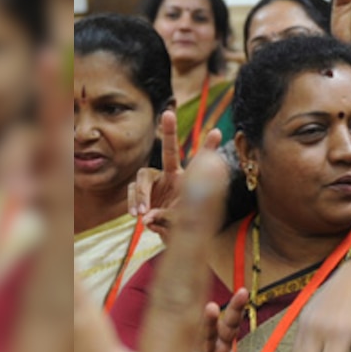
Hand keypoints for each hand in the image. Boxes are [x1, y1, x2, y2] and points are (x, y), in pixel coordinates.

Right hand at [127, 109, 221, 239]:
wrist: (171, 239)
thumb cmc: (182, 230)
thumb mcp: (180, 227)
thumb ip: (165, 221)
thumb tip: (148, 218)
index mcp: (188, 184)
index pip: (199, 163)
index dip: (207, 148)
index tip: (218, 131)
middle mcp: (172, 178)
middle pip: (169, 152)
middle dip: (170, 132)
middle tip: (169, 112)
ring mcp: (155, 184)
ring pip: (142, 176)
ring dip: (141, 194)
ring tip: (143, 214)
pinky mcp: (141, 192)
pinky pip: (133, 190)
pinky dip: (134, 202)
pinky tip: (138, 216)